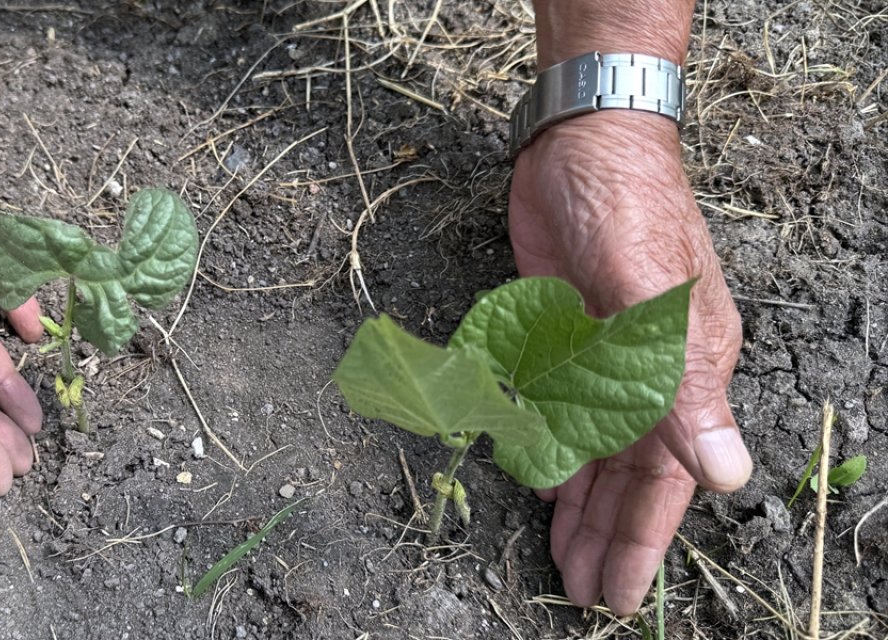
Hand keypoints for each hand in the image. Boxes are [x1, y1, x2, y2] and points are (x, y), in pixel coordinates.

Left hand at [508, 111, 751, 614]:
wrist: (582, 139)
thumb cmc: (624, 203)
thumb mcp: (648, 291)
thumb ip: (677, 384)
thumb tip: (724, 474)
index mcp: (687, 368)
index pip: (666, 477)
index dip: (643, 539)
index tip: (619, 595)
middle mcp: (653, 371)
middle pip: (632, 475)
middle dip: (610, 535)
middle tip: (581, 594)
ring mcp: (609, 356)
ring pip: (598, 451)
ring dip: (583, 504)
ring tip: (564, 557)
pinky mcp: (568, 338)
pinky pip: (565, 414)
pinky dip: (557, 452)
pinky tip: (546, 485)